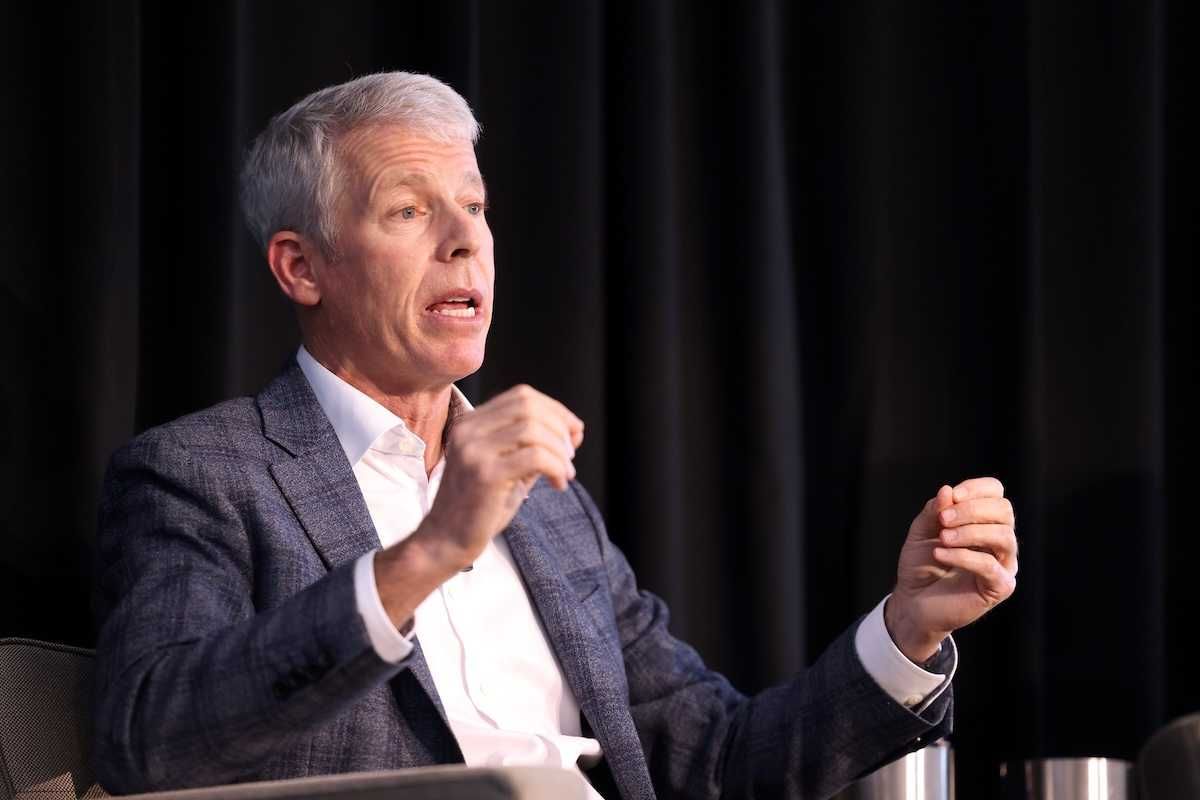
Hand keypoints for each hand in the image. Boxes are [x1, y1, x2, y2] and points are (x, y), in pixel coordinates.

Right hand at [410, 384, 583, 574]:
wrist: (446, 541)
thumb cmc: (479, 507)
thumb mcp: (507, 468)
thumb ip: (531, 446)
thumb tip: (572, 430)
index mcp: (470, 423)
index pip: (521, 396)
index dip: (555, 410)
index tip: (573, 433)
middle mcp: (468, 430)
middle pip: (528, 406)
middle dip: (560, 426)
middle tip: (571, 455)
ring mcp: (473, 450)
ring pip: (533, 429)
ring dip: (560, 450)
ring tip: (566, 473)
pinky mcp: (484, 474)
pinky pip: (535, 457)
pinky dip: (556, 467)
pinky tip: (558, 484)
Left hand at [885, 477, 1017, 662]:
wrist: (914, 601)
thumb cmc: (921, 564)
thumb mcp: (922, 532)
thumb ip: (934, 511)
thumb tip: (947, 490)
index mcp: (984, 521)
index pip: (996, 492)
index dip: (977, 488)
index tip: (952, 496)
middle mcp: (999, 540)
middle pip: (1004, 511)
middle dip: (972, 510)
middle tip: (943, 520)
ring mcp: (1003, 563)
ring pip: (1004, 536)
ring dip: (970, 532)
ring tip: (942, 538)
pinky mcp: (1000, 586)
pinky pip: (990, 566)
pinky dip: (963, 556)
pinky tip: (940, 555)